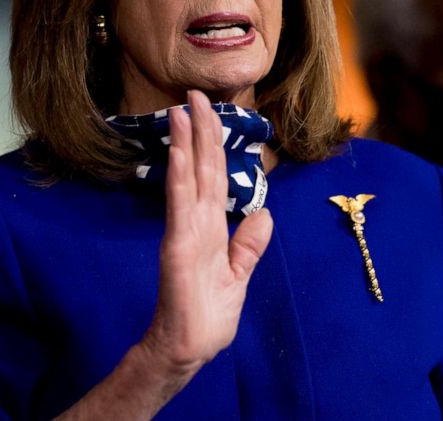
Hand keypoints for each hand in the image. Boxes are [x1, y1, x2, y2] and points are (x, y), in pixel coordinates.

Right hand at [142, 90, 273, 375]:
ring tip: (182, 109)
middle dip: (200, 129)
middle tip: (194, 94)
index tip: (211, 114)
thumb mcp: (239, 275)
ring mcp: (186, 229)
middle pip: (202, 167)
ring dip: (187, 142)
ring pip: (189, 176)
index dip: (213, 144)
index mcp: (213, 227)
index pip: (214, 176)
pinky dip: (181, 175)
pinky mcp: (179, 243)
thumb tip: (263, 213)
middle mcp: (197, 221)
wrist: (190, 348)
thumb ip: (249, 245)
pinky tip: (181, 150)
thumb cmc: (210, 315)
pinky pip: (181, 202)